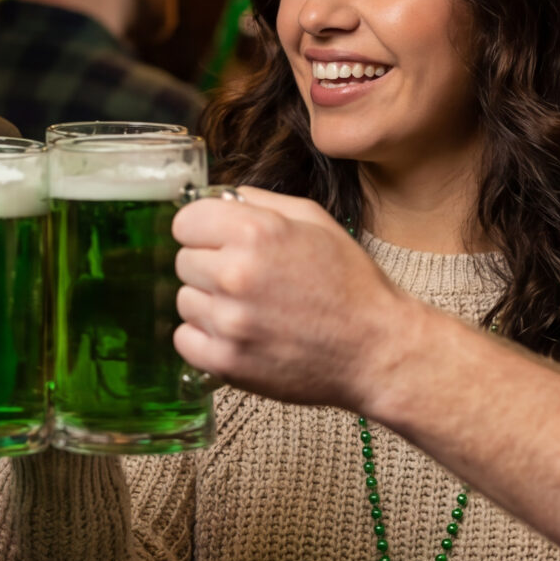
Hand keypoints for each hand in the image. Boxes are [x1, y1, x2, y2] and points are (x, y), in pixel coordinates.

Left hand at [171, 187, 419, 409]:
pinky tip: (238, 333)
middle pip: (184, 261)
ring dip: (209, 303)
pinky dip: (205, 338)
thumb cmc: (350, 284)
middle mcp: (235, 274)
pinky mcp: (226, 361)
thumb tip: (218, 199)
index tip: (218, 240)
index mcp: (256, 232)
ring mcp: (229, 321)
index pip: (185, 221)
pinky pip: (184, 340)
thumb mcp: (314, 221)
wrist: (375, 348)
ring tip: (250, 309)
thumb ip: (259, 202)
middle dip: (210, 265)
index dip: (203, 229)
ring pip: (184, 300)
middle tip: (248, 279)